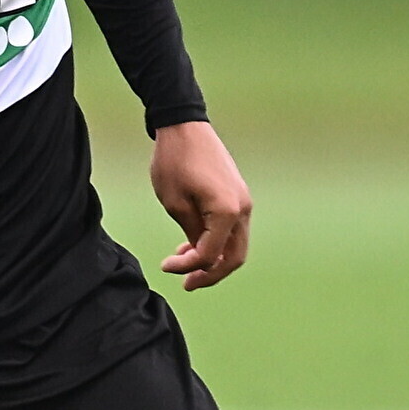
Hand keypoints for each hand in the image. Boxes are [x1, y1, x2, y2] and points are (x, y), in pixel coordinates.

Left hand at [150, 121, 250, 288]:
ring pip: (236, 245)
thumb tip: (200, 257)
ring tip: (184, 263)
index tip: (165, 265)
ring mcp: (243, 202)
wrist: (184, 126)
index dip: (188, 267)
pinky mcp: (237, 196)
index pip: (211, 254)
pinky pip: (232, 230)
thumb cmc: (174, 161)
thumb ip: (191, 234)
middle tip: (187, 283)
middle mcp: (242, 208)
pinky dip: (216, 242)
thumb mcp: (174, 203)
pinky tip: (191, 243)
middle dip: (210, 274)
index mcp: (227, 211)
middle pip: (235, 257)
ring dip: (213, 259)